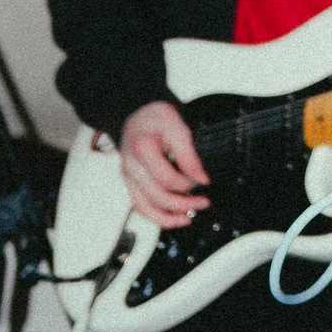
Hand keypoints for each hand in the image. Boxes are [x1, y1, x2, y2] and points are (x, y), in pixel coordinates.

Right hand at [118, 98, 207, 230]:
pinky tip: (172, 217)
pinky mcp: (130, 182)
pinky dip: (155, 216)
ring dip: (167, 218)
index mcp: (142, 149)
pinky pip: (140, 206)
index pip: (166, 178)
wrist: (137, 112)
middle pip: (157, 196)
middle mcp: (131, 166)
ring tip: (187, 219)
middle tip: (203, 202)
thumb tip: (202, 178)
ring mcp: (128, 176)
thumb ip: (189, 155)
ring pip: (144, 208)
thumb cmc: (155, 117)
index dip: (188, 183)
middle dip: (183, 204)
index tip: (204, 181)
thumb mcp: (177, 127)